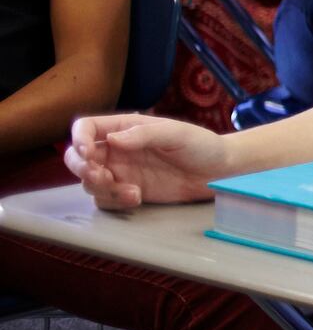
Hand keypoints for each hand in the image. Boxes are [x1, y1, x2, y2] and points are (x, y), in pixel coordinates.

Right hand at [65, 114, 228, 208]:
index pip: (86, 128)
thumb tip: (112, 139)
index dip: (78, 139)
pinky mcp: (127, 192)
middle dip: (81, 168)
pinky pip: (105, 199)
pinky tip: (137, 198)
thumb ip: (144, 134)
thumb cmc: (201, 145)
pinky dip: (114, 201)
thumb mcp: (176, 134)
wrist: (218, 173)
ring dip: (103, 189)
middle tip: (102, 175)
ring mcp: (121, 172)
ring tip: (133, 192)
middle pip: (77, 158)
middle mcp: (117, 150)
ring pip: (89, 182)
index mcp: (124, 128)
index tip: (88, 153)